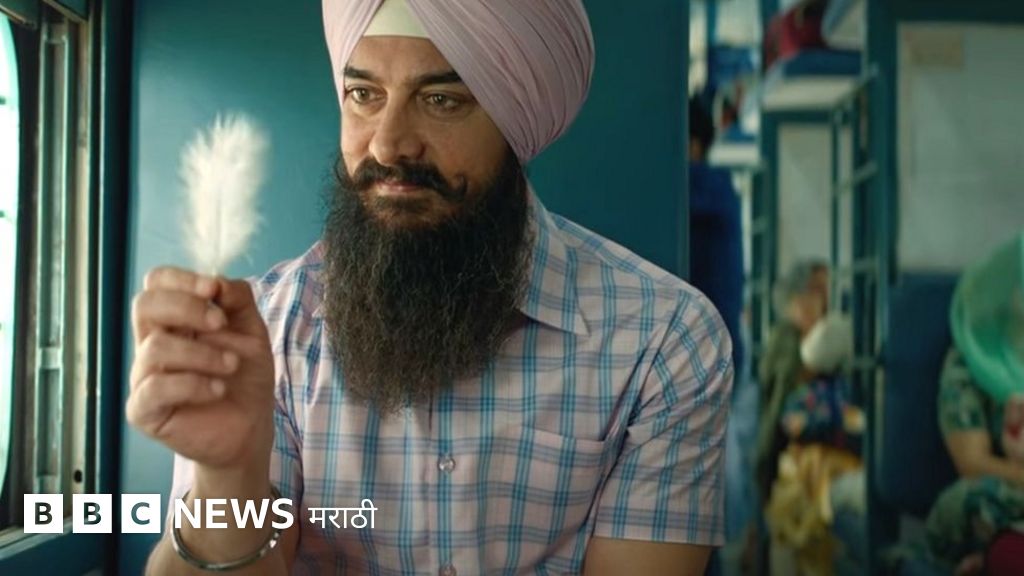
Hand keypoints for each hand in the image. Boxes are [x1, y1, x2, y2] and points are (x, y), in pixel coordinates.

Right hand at [127, 267, 274, 476]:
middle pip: (144, 305)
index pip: (156, 283)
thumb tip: (216, 281)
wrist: (251, 426)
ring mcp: (144, 376)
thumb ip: (238, 300)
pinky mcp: (144, 410)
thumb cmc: (245, 376)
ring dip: (202, 353)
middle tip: (219, 323)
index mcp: (175, 320)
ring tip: (231, 366)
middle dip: (185, 307)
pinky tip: (218, 390)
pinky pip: (155, 388)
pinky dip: (193, 384)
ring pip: (155, 347)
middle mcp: (153, 343)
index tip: (213, 290)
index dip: (181, 279)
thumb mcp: (251, 331)